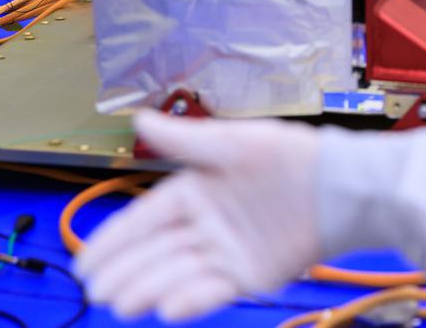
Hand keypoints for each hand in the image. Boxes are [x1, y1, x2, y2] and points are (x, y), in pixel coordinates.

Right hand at [75, 110, 321, 322]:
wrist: (339, 187)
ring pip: (177, 272)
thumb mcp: (234, 143)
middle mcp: (207, 222)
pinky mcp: (249, 273)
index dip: (115, 239)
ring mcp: (226, 250)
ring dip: (149, 287)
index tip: (86, 261)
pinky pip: (211, 289)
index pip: (145, 217)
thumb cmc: (289, 156)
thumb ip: (185, 140)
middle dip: (124, 270)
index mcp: (197, 189)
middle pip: (155, 250)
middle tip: (96, 290)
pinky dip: (189, 298)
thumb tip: (138, 118)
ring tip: (123, 305)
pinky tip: (166, 307)